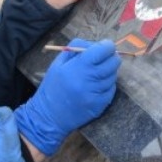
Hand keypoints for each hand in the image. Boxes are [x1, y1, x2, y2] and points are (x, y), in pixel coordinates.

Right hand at [14, 38, 119, 155]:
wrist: (48, 116)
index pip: (102, 51)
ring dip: (109, 72)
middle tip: (106, 58)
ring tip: (97, 73)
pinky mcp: (99, 105)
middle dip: (112, 57)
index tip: (106, 45)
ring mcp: (96, 94)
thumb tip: (96, 44)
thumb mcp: (58, 64)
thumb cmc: (52, 87)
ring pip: (113, 76)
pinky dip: (107, 85)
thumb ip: (76, 49)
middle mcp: (88, 80)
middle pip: (112, 63)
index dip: (107, 46)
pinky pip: (111, 90)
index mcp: (77, 67)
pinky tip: (97, 86)